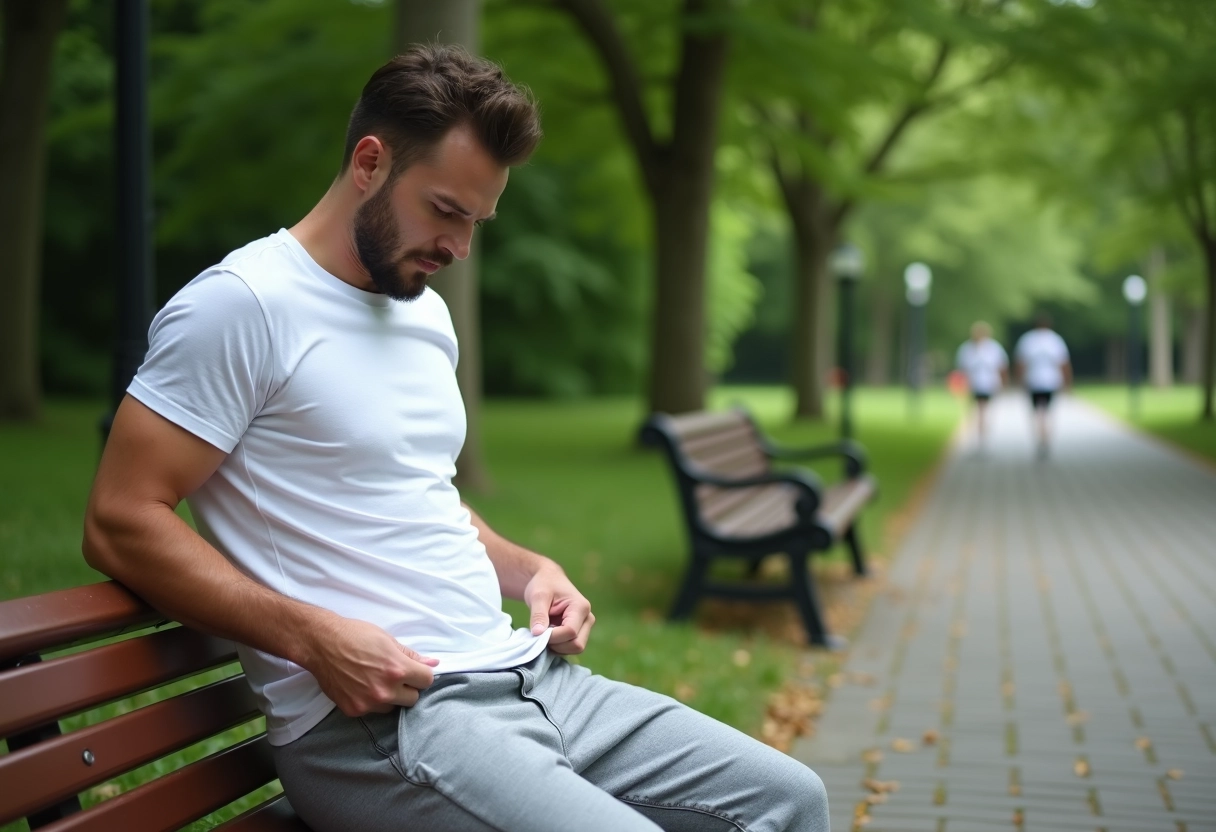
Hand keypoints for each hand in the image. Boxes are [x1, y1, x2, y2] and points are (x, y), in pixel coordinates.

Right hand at [302, 615, 437, 715]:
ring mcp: (369, 703)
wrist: (321, 643)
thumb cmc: (355, 635)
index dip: (421, 674)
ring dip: (390, 698)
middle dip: (407, 688)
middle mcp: (385, 690)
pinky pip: (372, 711)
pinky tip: (361, 686)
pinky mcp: (354, 710)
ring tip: (375, 681)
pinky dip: (370, 702)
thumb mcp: (387, 640)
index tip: (414, 671)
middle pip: (413, 698)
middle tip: (394, 676)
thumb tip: (433, 663)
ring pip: (392, 707)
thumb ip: (410, 656)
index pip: (427, 681)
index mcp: (397, 669)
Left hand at [524, 563, 594, 654]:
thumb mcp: (538, 596)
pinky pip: (570, 648)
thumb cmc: (544, 584)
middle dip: (557, 644)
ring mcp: (585, 627)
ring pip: (574, 648)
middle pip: (577, 644)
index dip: (553, 637)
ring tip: (544, 632)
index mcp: (581, 607)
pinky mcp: (579, 633)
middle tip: (541, 634)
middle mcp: (587, 618)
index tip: (537, 632)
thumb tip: (538, 634)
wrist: (548, 580)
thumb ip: (538, 615)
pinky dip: (558, 647)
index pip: (570, 632)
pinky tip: (548, 635)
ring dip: (557, 646)